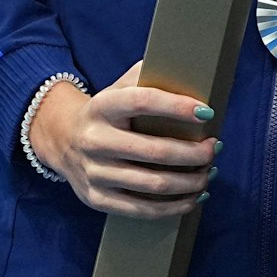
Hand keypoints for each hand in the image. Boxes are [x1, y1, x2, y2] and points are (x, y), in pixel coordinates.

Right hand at [28, 62, 217, 217]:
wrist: (61, 138)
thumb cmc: (108, 111)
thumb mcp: (120, 86)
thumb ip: (151, 74)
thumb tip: (195, 68)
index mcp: (103, 106)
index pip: (143, 102)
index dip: (178, 107)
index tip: (208, 113)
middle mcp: (95, 140)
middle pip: (156, 152)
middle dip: (195, 153)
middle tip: (215, 148)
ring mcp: (94, 172)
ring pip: (153, 184)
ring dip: (191, 181)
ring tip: (210, 172)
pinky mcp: (96, 198)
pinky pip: (141, 209)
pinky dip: (174, 206)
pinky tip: (194, 197)